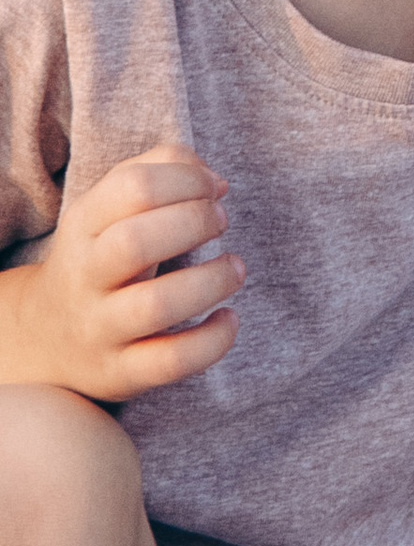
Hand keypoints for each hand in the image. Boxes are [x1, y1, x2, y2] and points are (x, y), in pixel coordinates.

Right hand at [0, 150, 240, 398]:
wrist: (47, 337)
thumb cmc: (102, 257)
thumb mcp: (111, 208)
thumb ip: (161, 171)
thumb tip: (216, 182)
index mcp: (83, 226)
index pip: (133, 186)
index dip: (187, 179)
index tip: (213, 189)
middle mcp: (85, 277)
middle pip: (136, 242)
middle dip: (195, 222)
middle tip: (221, 221)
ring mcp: (100, 330)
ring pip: (156, 305)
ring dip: (212, 281)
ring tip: (234, 268)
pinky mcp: (121, 374)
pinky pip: (172, 362)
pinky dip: (213, 340)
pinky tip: (228, 319)